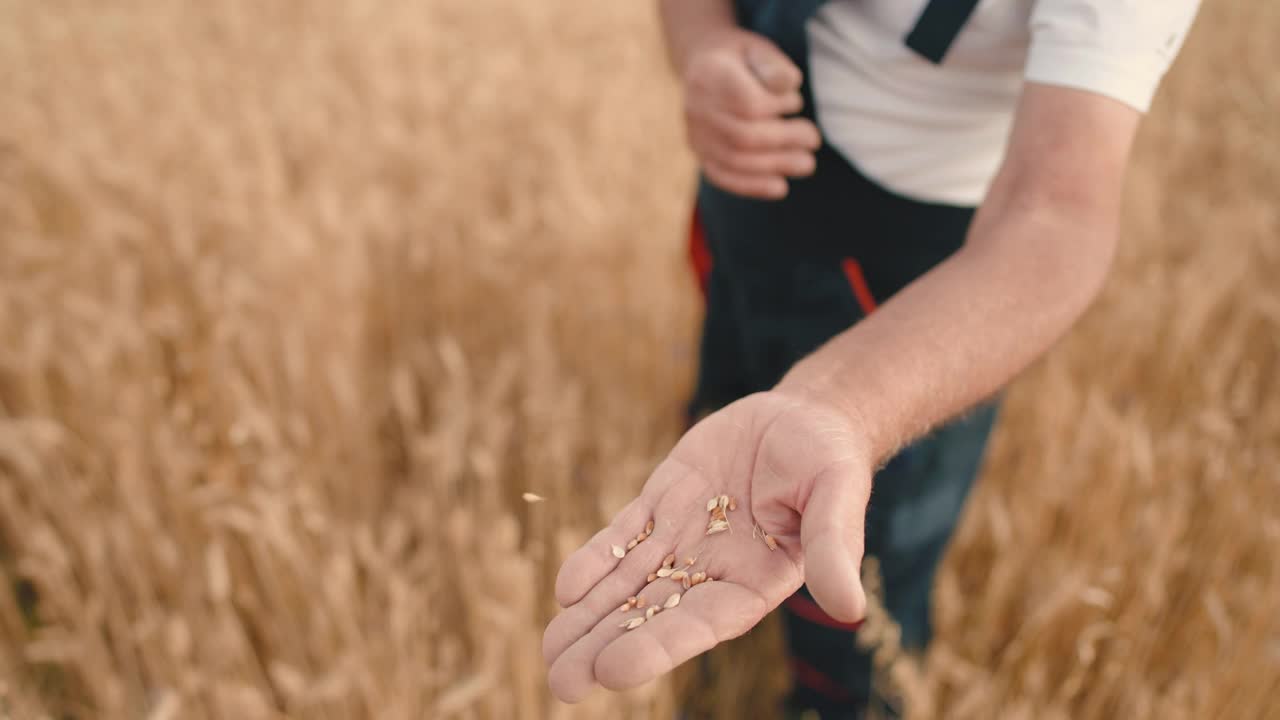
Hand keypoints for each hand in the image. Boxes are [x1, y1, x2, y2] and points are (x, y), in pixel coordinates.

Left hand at [542, 390, 872, 701]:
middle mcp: (712, 571)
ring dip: (589, 615)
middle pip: (652, 615)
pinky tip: (565, 588)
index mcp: (754, 582)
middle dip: (605, 645)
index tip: (612, 670)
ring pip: (628, 583)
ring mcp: (683, 538)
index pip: (700, 623)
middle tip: (561, 680)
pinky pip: (623, 535)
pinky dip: (594, 560)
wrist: (803, 418)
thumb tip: (851, 608)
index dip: (656, 646)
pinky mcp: (663, 503)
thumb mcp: (838, 495)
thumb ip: (835, 548)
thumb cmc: (831, 461)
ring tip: (550, 651)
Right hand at [680, 30, 821, 199]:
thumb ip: (774, 65)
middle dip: (783, 141)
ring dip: (775, 166)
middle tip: (813, 140)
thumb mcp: (758, 49)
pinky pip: (722, 176)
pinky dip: (752, 185)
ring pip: (734, 160)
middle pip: (742, 136)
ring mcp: (694, 134)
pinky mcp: (699, 153)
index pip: (748, 104)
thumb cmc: (740, 58)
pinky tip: (780, 187)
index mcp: (710, 75)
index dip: (777, 107)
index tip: (796, 102)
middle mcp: (696, 108)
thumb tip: (790, 85)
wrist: (703, 66)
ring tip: (807, 164)